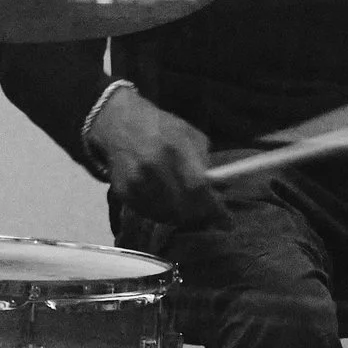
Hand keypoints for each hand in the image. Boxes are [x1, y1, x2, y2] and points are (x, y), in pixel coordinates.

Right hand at [85, 88, 222, 226]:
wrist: (120, 124)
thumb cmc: (162, 129)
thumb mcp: (190, 135)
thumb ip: (205, 162)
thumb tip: (218, 190)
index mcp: (176, 147)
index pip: (198, 187)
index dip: (214, 209)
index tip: (227, 223)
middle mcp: (154, 165)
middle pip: (184, 206)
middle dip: (200, 216)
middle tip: (208, 216)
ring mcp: (136, 181)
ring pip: (167, 215)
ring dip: (182, 216)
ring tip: (187, 208)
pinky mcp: (123, 191)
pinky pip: (150, 214)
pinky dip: (163, 214)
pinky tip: (168, 204)